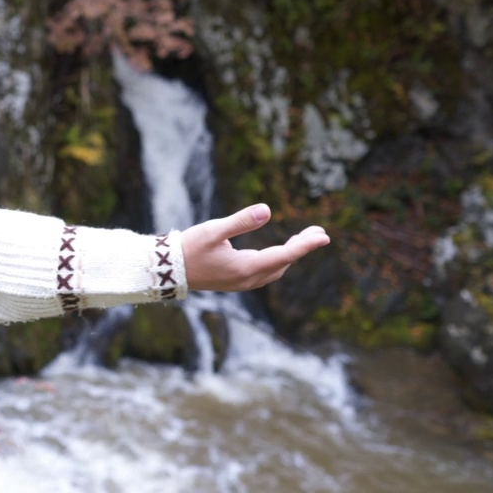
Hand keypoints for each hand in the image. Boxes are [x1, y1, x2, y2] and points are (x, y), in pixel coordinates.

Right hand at [180, 203, 328, 291]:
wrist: (167, 270)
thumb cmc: (189, 248)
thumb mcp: (214, 230)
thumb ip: (241, 221)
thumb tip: (267, 210)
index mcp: (246, 267)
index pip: (284, 255)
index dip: (306, 245)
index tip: (325, 236)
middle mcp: (247, 279)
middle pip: (284, 263)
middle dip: (302, 247)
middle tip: (318, 232)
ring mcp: (241, 283)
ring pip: (276, 270)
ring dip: (290, 255)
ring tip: (303, 238)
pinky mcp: (235, 282)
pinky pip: (265, 273)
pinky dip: (278, 260)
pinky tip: (278, 251)